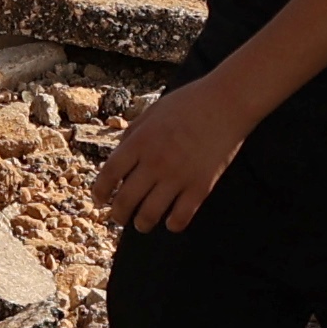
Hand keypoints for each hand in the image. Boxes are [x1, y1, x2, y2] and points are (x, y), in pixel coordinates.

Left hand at [90, 78, 259, 233]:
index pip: (109, 174)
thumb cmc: (189, 103)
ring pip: (149, 215)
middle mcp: (155, 162)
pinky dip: (173, 224)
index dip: (99, 192)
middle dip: (118, 215)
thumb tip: (117, 156)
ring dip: (141, 224)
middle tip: (119, 218)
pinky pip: (181, 217)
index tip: (99, 200)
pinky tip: (171, 222)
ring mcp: (178, 176)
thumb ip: (133, 134)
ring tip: (142, 224)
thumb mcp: (153, 112)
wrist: (227, 103)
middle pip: (125, 200)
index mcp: (140, 141)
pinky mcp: (200, 186)